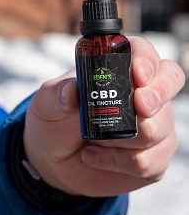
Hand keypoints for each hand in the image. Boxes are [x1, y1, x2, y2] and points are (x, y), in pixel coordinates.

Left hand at [23, 36, 184, 196]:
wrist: (52, 159)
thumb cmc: (53, 121)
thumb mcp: (45, 102)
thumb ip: (56, 93)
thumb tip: (72, 93)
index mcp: (118, 69)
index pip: (144, 53)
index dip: (146, 61)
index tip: (137, 74)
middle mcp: (143, 93)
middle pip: (169, 83)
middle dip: (157, 95)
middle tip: (139, 106)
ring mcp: (154, 125)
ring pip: (158, 128)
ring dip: (121, 139)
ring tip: (93, 139)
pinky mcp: (153, 157)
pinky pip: (149, 162)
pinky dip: (117, 161)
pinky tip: (94, 156)